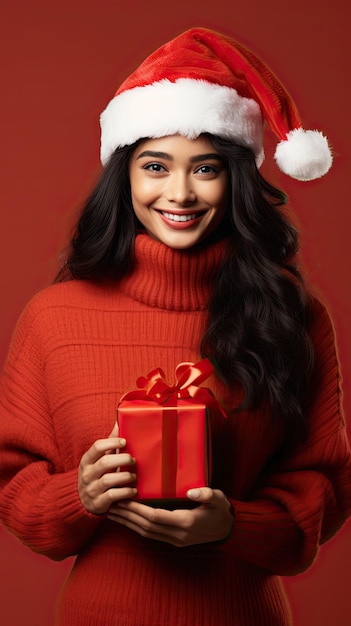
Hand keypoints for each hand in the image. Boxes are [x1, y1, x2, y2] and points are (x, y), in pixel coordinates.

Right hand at [78, 422, 136, 514]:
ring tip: (134, 476)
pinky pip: (113, 496)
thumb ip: (109, 443)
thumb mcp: (98, 459)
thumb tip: (119, 422)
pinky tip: (133, 490)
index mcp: (87, 460)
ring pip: (108, 480)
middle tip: (133, 460)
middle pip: (105, 462)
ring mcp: (91, 489)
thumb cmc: (96, 474)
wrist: (81, 501)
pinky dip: (125, 492)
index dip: (112, 442)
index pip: (97, 447)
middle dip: (122, 459)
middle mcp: (87, 474)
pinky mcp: (98, 503)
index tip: (125, 442)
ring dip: (125, 476)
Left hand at [107, 488, 232, 546]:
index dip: (138, 510)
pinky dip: (137, 528)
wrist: (228, 530)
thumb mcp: (218, 499)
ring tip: (113, 513)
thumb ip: (206, 495)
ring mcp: (175, 539)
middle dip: (128, 516)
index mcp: (186, 522)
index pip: (156, 517)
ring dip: (129, 524)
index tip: (125, 500)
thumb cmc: (221, 510)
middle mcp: (178, 534)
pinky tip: (128, 521)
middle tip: (112, 504)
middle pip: (146, 526)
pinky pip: (151, 535)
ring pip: (146, 533)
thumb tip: (193, 492)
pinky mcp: (174, 540)